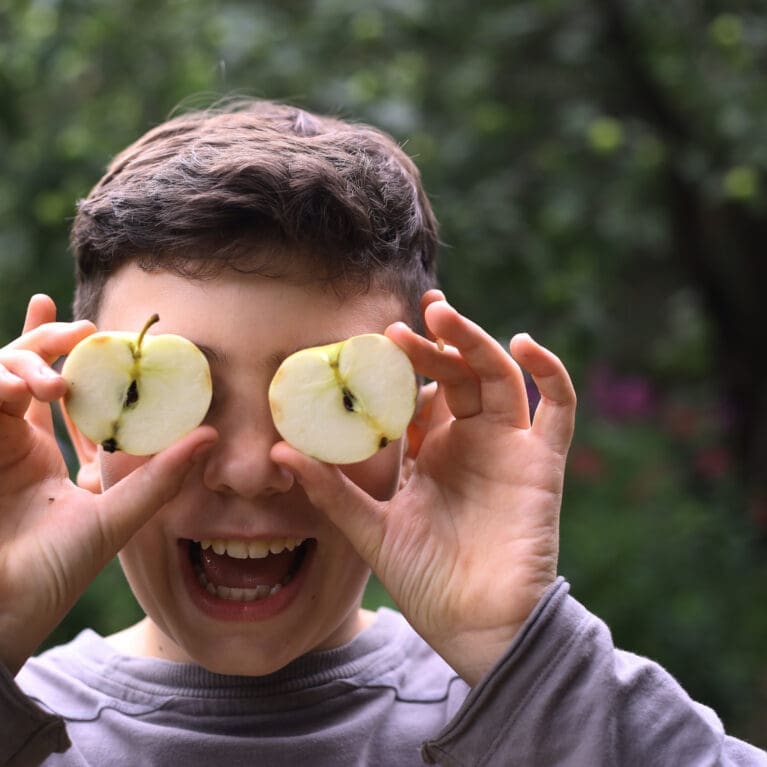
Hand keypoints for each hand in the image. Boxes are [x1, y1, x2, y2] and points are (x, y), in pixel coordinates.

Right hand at [0, 295, 216, 673]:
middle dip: (48, 340)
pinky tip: (19, 387)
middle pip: (28, 369)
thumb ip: (160, 479)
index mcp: (46, 456)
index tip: (93, 324)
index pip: (60, 394)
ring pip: (0, 374)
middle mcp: (14, 443)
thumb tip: (210, 437)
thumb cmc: (54, 572)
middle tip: (80, 332)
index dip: (72, 357)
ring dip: (24, 362)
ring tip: (51, 382)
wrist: (4, 610)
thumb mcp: (116, 518)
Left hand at [272, 291, 576, 684]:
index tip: (368, 341)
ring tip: (441, 314)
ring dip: (473, 341)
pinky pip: (558, 409)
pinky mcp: (541, 462)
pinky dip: (549, 372)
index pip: (416, 394)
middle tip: (398, 325)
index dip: (398, 367)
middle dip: (431, 345)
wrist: (474, 626)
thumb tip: (279, 450)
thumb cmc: (424, 580)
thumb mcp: (370, 528)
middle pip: (454, 376)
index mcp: (430, 452)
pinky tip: (522, 343)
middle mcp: (468, 442)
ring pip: (497, 377)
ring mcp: (506, 448)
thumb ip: (331, 489)